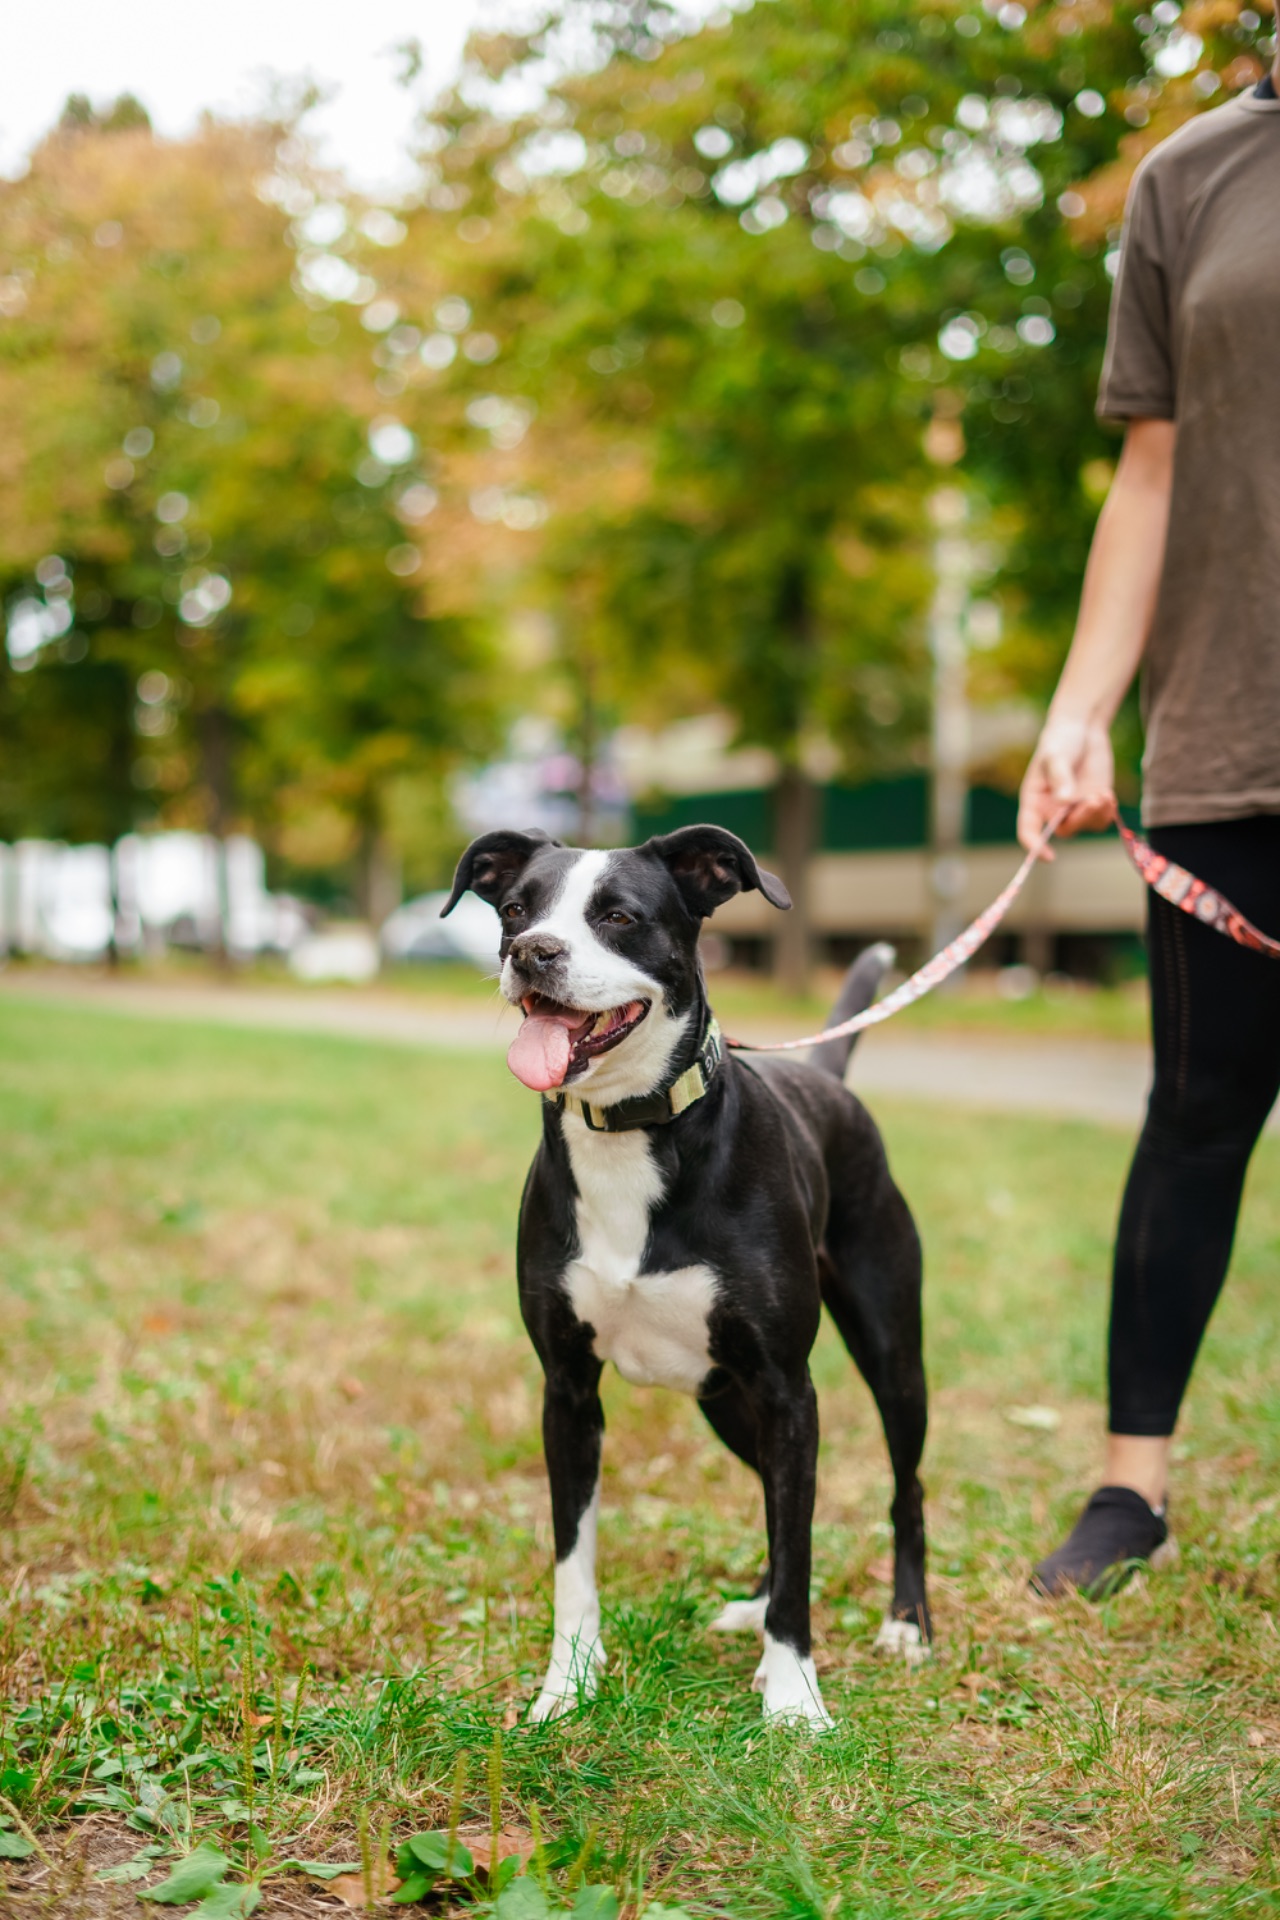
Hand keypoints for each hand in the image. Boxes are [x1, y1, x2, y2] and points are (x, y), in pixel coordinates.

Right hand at [1017, 715, 1115, 856]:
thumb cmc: (1060, 740)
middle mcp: (1052, 809)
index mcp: (1034, 801)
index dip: (1035, 846)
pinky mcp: (1093, 803)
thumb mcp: (1056, 755)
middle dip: (1080, 819)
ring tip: (1104, 795)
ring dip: (1096, 814)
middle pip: (1064, 829)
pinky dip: (1107, 811)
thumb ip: (1060, 778)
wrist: (1083, 729)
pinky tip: (1109, 795)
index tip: (1049, 856)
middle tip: (1094, 800)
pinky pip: (1101, 819)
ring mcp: (1074, 808)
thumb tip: (1066, 801)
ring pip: (1085, 825)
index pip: (1029, 830)